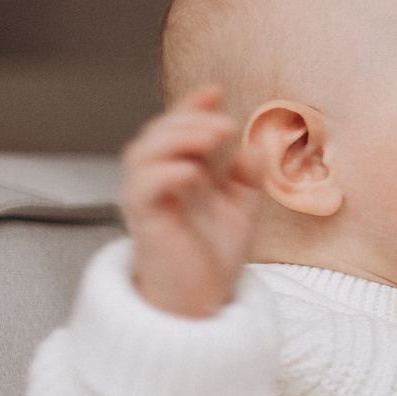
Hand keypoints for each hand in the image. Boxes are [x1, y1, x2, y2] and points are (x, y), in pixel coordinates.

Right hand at [119, 86, 263, 318]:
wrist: (201, 304)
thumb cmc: (212, 259)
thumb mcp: (240, 211)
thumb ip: (246, 179)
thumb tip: (253, 148)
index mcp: (181, 175)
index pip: (178, 129)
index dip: (191, 107)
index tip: (216, 91)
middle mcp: (160, 184)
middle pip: (157, 135)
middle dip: (188, 120)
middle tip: (223, 122)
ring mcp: (149, 201)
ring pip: (143, 154)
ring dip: (175, 139)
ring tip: (209, 136)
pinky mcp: (146, 223)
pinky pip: (144, 190)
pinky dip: (164, 174)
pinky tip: (189, 171)